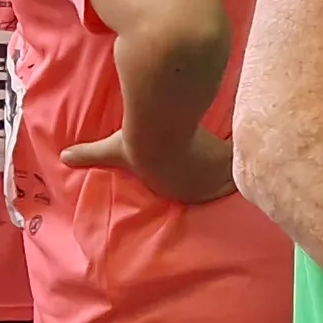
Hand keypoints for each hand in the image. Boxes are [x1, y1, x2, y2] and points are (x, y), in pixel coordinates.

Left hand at [61, 123, 239, 203]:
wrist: (158, 131)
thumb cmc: (135, 145)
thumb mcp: (109, 152)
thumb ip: (87, 155)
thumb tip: (63, 157)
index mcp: (174, 191)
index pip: (191, 188)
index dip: (197, 175)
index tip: (202, 164)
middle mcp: (196, 190)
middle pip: (213, 182)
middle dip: (220, 173)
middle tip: (226, 161)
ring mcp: (213, 178)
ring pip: (231, 174)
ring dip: (236, 167)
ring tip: (244, 157)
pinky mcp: (227, 164)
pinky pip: (245, 164)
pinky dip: (252, 158)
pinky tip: (260, 149)